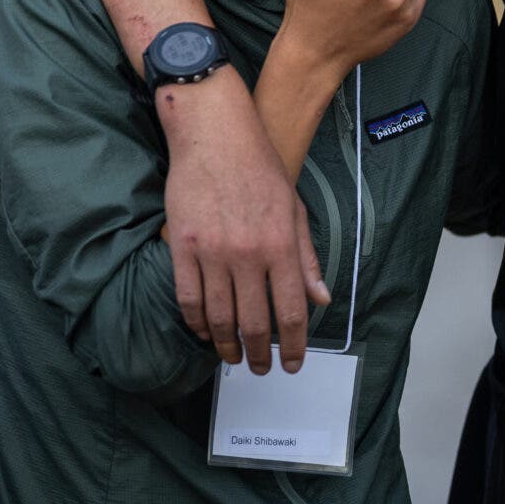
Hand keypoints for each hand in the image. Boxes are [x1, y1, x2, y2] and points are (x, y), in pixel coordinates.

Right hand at [159, 84, 330, 371]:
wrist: (215, 135)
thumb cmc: (260, 169)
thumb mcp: (295, 210)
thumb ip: (306, 259)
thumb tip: (321, 298)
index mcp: (281, 245)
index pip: (291, 310)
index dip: (293, 345)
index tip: (292, 364)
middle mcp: (249, 254)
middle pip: (254, 321)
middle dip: (259, 353)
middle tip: (260, 368)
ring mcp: (213, 252)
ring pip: (219, 316)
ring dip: (226, 345)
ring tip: (232, 358)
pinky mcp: (182, 246)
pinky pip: (187, 297)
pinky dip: (195, 321)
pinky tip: (203, 332)